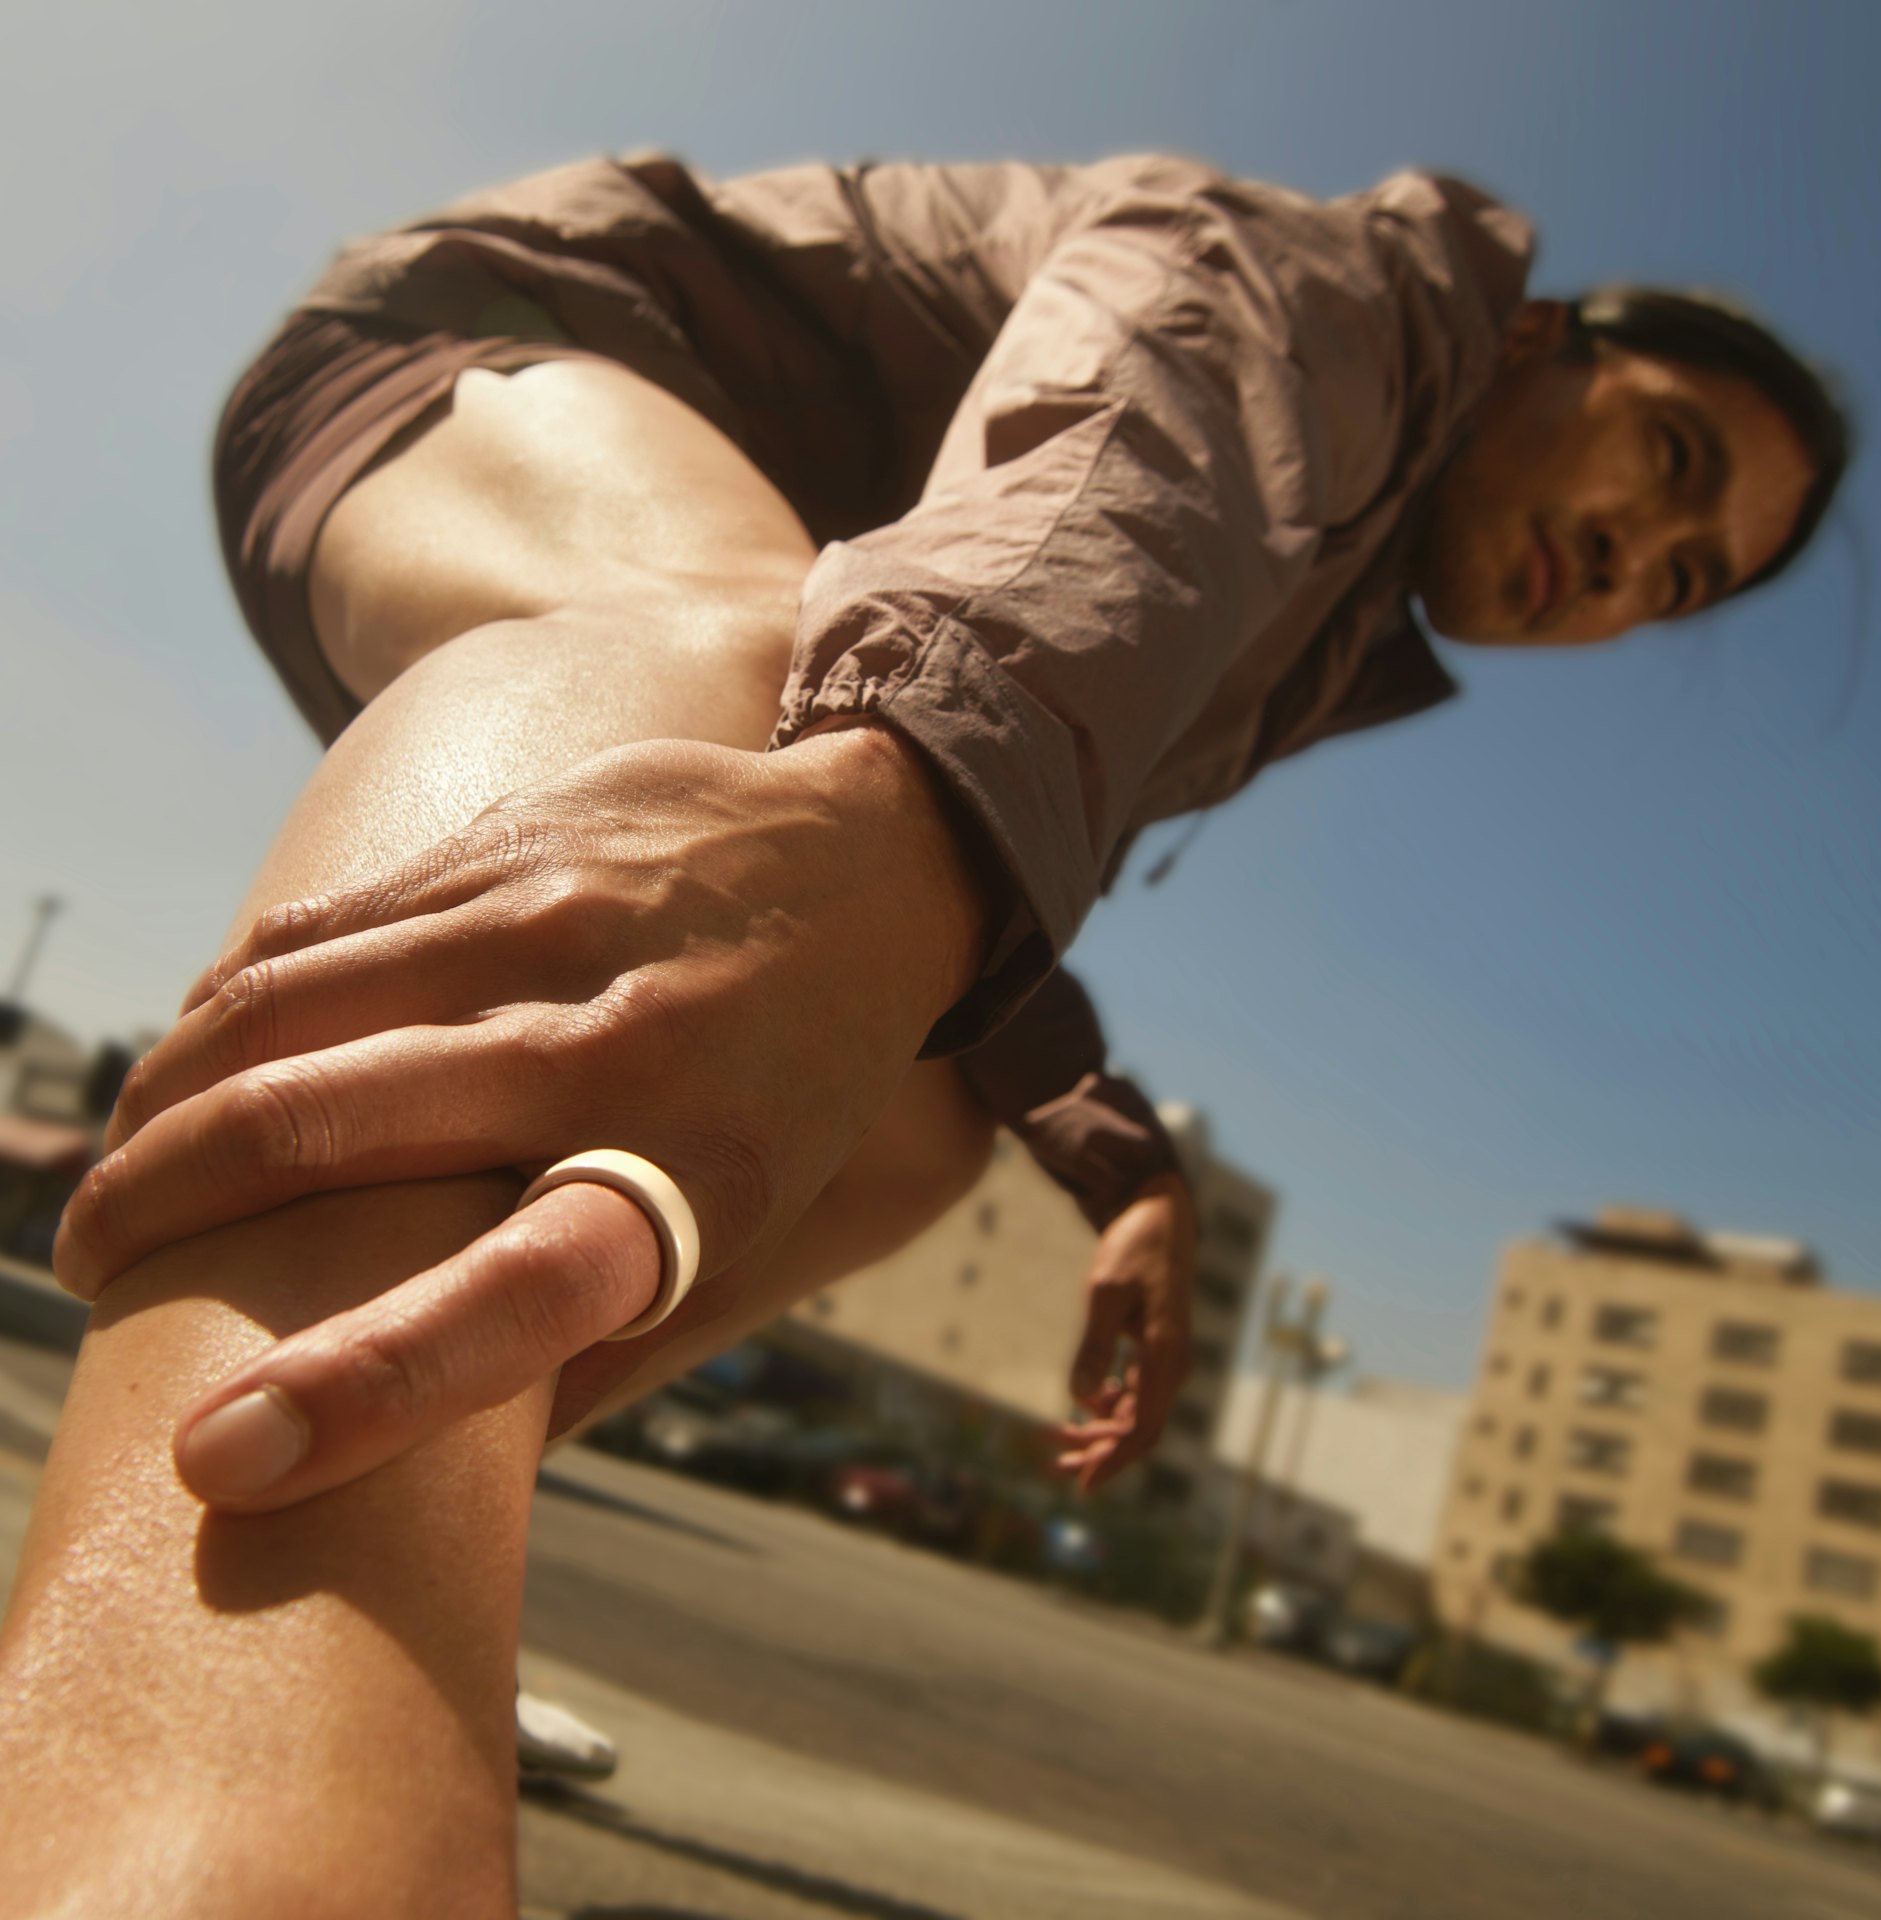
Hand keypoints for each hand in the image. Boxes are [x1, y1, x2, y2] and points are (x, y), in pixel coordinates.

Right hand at [55, 725, 984, 1508]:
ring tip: (120, 1174)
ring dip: (161, 1104)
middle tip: (92, 1274)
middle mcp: (613, 1040)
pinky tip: (188, 1058)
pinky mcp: (509, 842)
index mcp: (692, 1171)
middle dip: (160, 1210)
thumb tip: (478, 1485)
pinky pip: (321, 928)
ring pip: (284, 1008)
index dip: (365, 1390)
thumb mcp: (763, 1222)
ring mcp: (551, 921)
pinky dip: (227, 1002)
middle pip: (329, 1123)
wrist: (875, 860)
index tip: (220, 1461)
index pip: (518, 1294)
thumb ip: (621, 1338)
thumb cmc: (807, 1078)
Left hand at [1050, 1171, 1195, 1491]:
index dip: (1114, 1461)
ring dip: (1099, 1431)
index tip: (1083, 1484)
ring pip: (1136, 1414)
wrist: (1157, 1215)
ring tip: (1056, 1440)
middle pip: (1139, 1429)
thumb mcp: (1105, 1292)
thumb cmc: (1132, 1249)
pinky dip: (1107, 1407)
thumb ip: (1094, 1346)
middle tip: (1055, 1461)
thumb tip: (1080, 1400)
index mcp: (1165, 1355)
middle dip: (1099, 1451)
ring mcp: (1166, 1358)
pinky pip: (1135, 1393)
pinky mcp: (1156, 1348)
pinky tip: (1079, 1409)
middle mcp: (1172, 1363)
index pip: (1144, 1428)